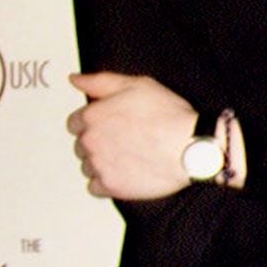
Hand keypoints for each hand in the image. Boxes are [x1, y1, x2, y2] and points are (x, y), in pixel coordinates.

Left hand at [67, 72, 195, 199]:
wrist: (191, 148)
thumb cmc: (170, 116)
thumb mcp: (139, 85)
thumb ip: (101, 81)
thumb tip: (76, 80)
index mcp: (93, 115)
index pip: (74, 122)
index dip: (95, 122)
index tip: (112, 125)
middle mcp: (90, 140)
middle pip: (81, 145)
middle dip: (99, 142)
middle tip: (125, 140)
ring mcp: (98, 165)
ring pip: (87, 166)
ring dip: (102, 163)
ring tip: (130, 157)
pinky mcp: (109, 186)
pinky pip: (95, 187)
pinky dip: (107, 182)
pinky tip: (127, 173)